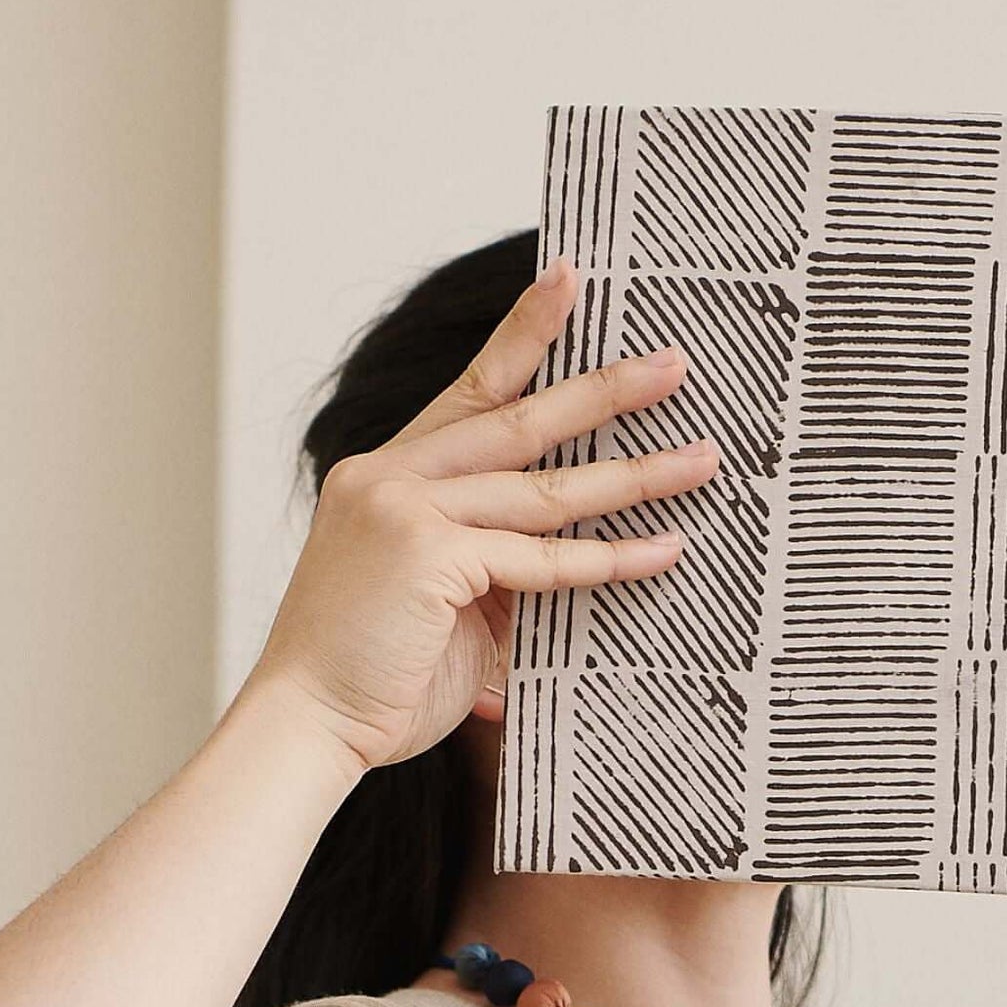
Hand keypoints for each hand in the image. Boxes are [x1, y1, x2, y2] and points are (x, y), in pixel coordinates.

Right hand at [246, 256, 719, 771]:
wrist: (306, 725)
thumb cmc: (372, 678)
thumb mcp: (442, 604)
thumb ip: (498, 568)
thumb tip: (577, 560)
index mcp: (386, 476)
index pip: (470, 392)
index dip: (525, 335)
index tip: (571, 281)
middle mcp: (390, 476)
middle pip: (518, 418)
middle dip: (604, 390)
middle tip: (675, 365)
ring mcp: (406, 509)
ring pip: (542, 488)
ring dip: (631, 474)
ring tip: (699, 458)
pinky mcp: (429, 554)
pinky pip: (539, 556)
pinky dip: (606, 559)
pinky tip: (663, 550)